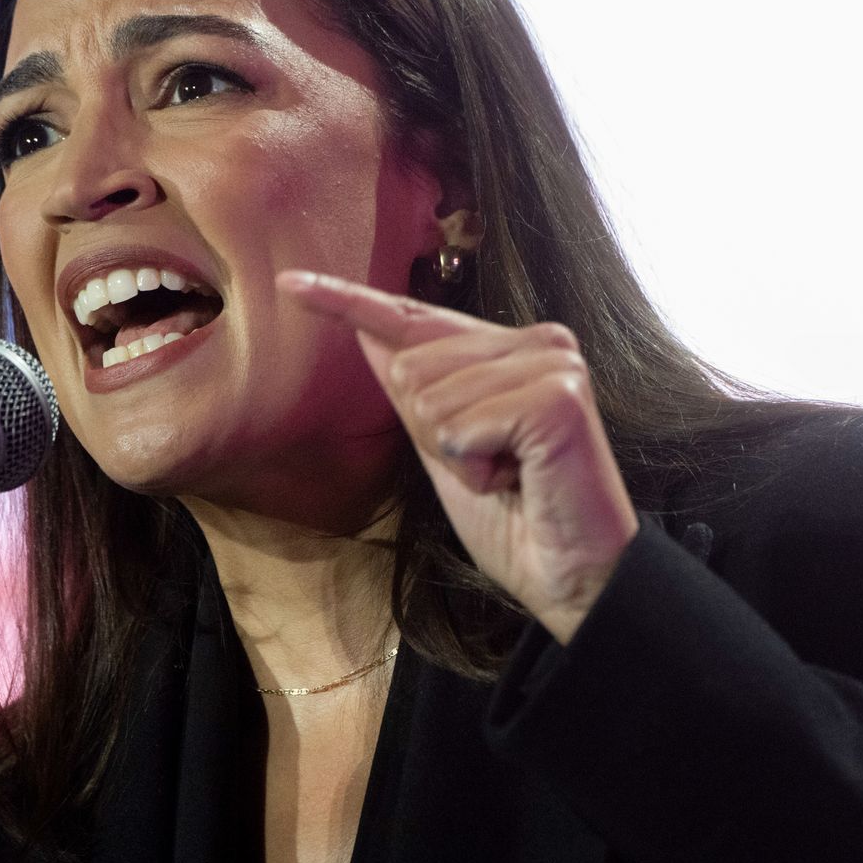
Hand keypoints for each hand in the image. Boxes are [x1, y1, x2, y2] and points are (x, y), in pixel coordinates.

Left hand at [280, 269, 637, 642]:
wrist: (573, 579)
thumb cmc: (516, 522)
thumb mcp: (444, 449)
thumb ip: (413, 391)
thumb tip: (368, 331)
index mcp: (512, 348)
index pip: (414, 317)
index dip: (346, 301)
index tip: (289, 283)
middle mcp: (538, 342)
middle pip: (409, 365)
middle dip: (432, 434)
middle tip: (491, 470)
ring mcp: (552, 363)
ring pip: (429, 396)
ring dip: (456, 456)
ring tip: (509, 476)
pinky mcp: (557, 396)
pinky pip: (460, 425)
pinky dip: (475, 466)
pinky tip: (519, 479)